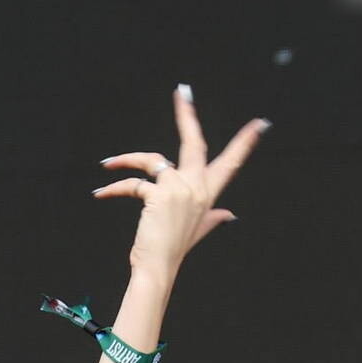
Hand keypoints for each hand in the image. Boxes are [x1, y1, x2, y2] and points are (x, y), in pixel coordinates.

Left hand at [92, 86, 268, 282]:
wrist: (158, 269)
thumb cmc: (173, 252)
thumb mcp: (197, 232)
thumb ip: (212, 219)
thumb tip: (229, 214)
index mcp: (207, 195)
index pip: (230, 164)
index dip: (244, 144)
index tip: (259, 124)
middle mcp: (197, 187)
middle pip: (195, 143)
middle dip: (187, 115)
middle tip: (182, 93)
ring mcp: (181, 188)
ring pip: (153, 160)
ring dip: (128, 159)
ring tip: (108, 163)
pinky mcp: (161, 193)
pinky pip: (135, 181)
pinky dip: (116, 186)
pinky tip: (102, 192)